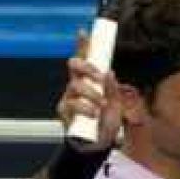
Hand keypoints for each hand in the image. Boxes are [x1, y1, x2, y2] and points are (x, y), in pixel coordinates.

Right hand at [56, 30, 122, 150]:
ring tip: (102, 105)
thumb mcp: (116, 104)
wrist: (98, 146)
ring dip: (91, 93)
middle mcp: (76, 85)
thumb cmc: (106, 123)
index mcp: (89, 80)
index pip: (85, 59)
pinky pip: (72, 103)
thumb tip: (109, 73)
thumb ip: (113, 89)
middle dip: (88, 68)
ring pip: (75, 85)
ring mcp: (68, 97)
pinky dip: (85, 107)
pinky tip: (94, 114)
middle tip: (100, 77)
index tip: (83, 32)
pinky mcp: (63, 110)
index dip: (83, 45)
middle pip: (75, 66)